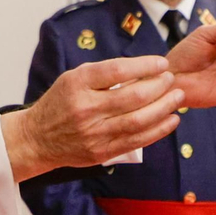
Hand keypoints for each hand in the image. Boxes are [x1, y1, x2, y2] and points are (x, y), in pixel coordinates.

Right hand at [3, 55, 183, 181]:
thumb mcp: (74, 79)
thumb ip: (104, 74)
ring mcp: (94, 133)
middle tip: (172, 79)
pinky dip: (158, 130)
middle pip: (132, 96)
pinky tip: (171, 120)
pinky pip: (136, 141)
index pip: (117, 70)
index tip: (161, 62)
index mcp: (77, 84)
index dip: (144, 65)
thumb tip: (144, 69)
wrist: (37, 138)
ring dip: (163, 108)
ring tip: (178, 97)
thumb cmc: (60, 103)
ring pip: (138, 120)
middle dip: (159, 86)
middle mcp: (85, 108)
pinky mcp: (101, 152)